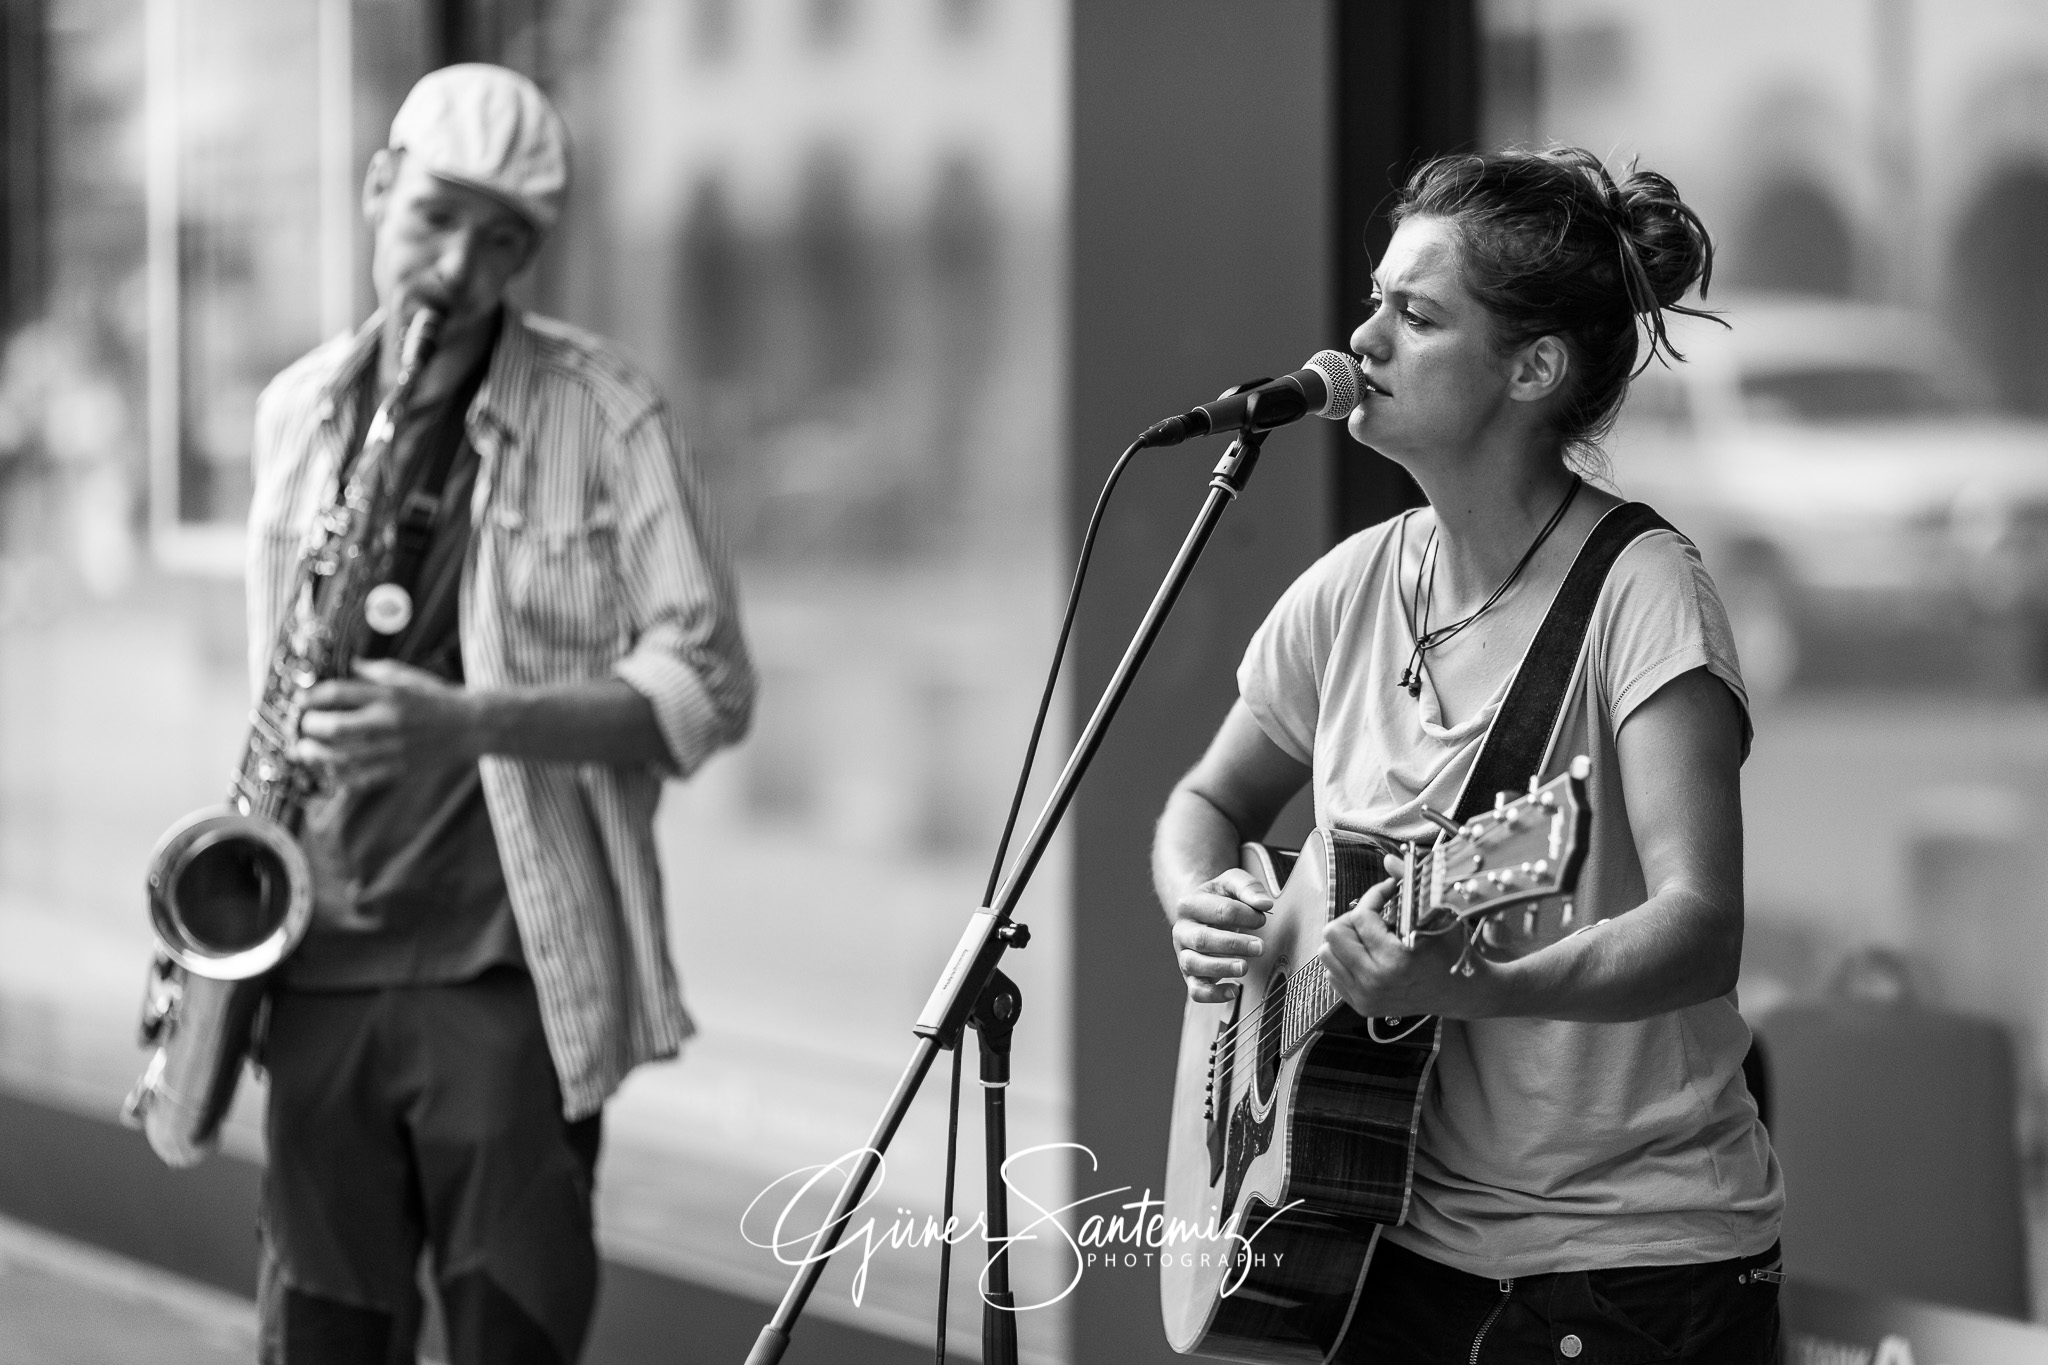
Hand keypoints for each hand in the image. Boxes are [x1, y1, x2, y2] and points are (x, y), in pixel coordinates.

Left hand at [294, 658, 479, 789]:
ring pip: (341, 757)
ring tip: (304, 750)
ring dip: (316, 755)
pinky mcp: (398, 769)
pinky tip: (328, 769)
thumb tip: (346, 666)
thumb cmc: (436, 697)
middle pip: (334, 728)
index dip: (311, 696)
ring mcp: (392, 749)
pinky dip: (338, 776)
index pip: (338, 693)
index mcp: (388, 695)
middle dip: (309, 727)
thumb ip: (374, 671)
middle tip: (302, 726)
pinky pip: (360, 778)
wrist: (470, 727)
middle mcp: (387, 722)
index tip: (300, 700)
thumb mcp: (406, 676)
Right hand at [1170, 868, 1272, 1003]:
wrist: (1202, 916)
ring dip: (1222, 967)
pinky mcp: (1191, 977)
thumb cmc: (1220, 899)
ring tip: (1245, 967)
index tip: (1263, 918)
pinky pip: (1196, 991)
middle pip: (1203, 940)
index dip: (1245, 915)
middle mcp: (1181, 931)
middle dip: (1234, 944)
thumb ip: (1248, 888)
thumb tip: (1264, 905)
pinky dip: (1214, 994)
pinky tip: (1234, 990)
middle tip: (1260, 947)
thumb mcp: (1232, 884)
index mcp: (1189, 904)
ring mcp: (1184, 955)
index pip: (1219, 910)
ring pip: (1194, 965)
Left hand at [1321, 854, 1474, 1018]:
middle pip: (1333, 934)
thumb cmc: (1451, 953)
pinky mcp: (1362, 1006)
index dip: (1373, 896)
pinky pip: (1332, 974)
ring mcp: (1365, 996)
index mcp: (1394, 960)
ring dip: (1345, 940)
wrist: (1461, 993)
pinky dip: (1346, 960)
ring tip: (1370, 937)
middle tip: (1375, 918)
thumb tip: (1389, 860)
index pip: (1361, 916)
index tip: (1387, 893)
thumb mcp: (1437, 916)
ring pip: (1326, 954)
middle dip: (1353, 919)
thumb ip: (1411, 886)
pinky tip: (1369, 957)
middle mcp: (1374, 981)